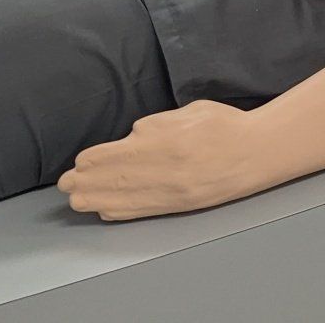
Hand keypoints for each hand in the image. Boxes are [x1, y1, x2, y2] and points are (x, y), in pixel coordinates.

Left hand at [58, 100, 269, 220]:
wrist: (259, 152)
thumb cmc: (225, 126)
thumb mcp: (190, 111)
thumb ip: (158, 123)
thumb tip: (133, 135)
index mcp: (165, 141)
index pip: (117, 154)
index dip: (93, 161)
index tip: (80, 162)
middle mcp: (164, 169)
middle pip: (114, 179)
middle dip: (86, 183)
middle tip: (65, 185)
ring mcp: (172, 191)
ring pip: (124, 199)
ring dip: (96, 201)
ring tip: (76, 201)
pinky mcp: (181, 205)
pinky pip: (144, 211)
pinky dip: (120, 212)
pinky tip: (105, 212)